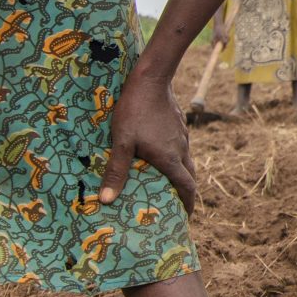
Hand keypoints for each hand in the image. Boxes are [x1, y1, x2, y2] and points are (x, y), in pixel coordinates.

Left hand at [100, 70, 196, 210]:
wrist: (151, 78)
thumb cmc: (134, 111)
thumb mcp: (121, 141)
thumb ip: (116, 170)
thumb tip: (106, 200)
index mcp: (170, 159)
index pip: (186, 188)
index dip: (188, 204)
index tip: (185, 217)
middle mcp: (180, 150)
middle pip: (190, 176)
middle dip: (185, 193)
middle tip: (176, 204)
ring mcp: (182, 136)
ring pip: (186, 161)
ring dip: (180, 174)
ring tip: (167, 182)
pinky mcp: (178, 125)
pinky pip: (181, 148)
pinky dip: (176, 158)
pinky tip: (161, 153)